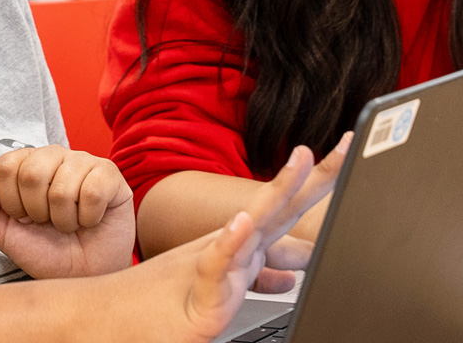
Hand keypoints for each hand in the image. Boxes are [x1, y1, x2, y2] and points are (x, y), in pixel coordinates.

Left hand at [0, 145, 132, 278]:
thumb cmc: (46, 251)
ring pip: (62, 188)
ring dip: (64, 221)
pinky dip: (88, 218)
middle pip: (31, 174)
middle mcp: (53, 156)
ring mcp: (83, 162)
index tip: (23, 218)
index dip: (11, 201)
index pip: (5, 167)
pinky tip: (90, 220)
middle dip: (37, 212)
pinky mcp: (110, 174)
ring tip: (70, 224)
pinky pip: (92, 192)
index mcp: (25, 164)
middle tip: (47, 222)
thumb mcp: (3, 234)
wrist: (83, 275)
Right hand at [98, 134, 350, 342]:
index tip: (347, 150)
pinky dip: (229, 243)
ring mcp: (219, 266)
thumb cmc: (167, 304)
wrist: (114, 319)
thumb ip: (260, 274)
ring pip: (253, 224)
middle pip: (281, 205)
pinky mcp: (201, 295)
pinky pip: (216, 265)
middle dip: (316, 174)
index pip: (289, 206)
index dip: (319, 179)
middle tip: (344, 143)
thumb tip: (294, 275)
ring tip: (302, 159)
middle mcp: (234, 247)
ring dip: (279, 190)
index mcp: (245, 244)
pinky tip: (240, 223)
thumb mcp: (227, 283)